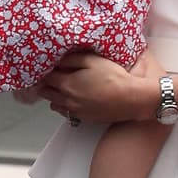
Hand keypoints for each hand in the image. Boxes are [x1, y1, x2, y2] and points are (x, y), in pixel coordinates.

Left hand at [38, 48, 164, 123]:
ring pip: (55, 105)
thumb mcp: (92, 60)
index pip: (46, 78)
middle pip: (47, 93)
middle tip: (52, 77)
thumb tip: (59, 60)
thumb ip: (72, 59)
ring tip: (62, 89)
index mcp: (67, 84)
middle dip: (46, 85)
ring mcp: (76, 111)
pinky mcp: (85, 118)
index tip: (48, 67)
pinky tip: (74, 100)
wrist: (132, 99)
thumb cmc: (114, 77)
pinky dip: (66, 106)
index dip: (45, 71)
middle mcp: (67, 100)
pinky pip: (67, 113)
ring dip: (55, 97)